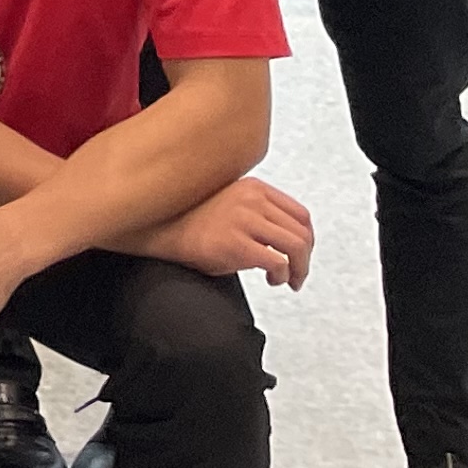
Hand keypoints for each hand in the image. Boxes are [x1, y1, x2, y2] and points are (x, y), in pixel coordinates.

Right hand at [132, 175, 315, 288]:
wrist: (159, 230)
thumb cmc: (193, 222)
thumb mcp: (232, 206)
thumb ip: (259, 213)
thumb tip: (289, 239)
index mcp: (253, 187)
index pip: (301, 214)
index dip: (308, 240)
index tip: (301, 255)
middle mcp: (252, 198)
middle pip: (303, 233)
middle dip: (305, 260)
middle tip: (296, 275)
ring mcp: (244, 219)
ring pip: (297, 247)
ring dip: (298, 270)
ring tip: (287, 280)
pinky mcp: (237, 242)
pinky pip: (278, 262)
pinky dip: (282, 276)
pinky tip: (271, 280)